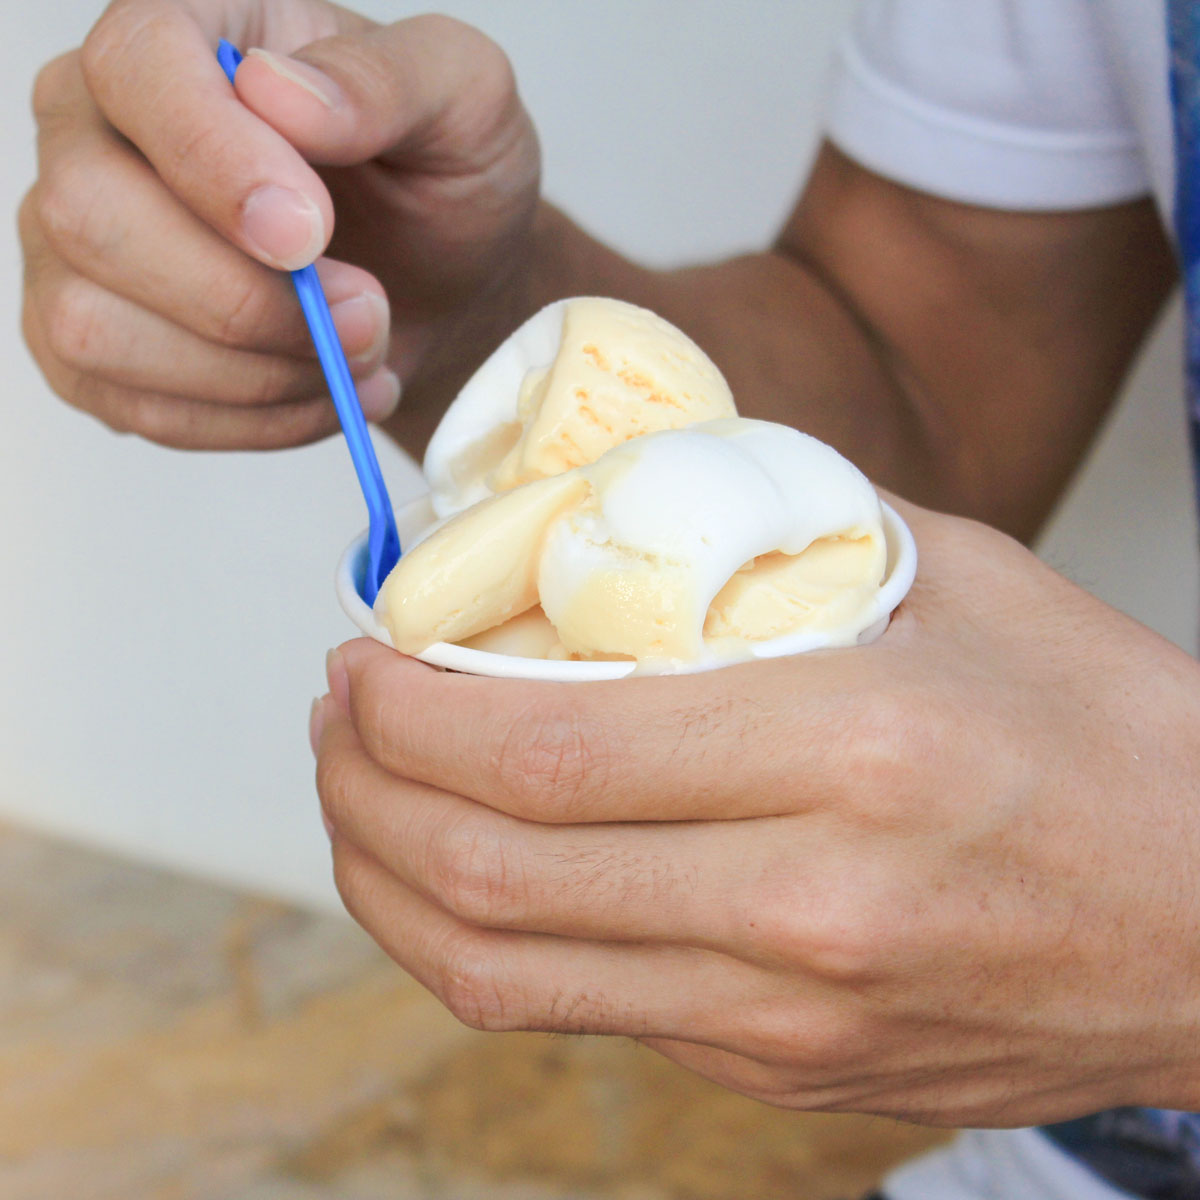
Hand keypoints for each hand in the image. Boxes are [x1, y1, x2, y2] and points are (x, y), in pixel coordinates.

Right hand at [21, 0, 538, 449]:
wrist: (440, 279)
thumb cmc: (439, 178)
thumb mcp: (465, 102)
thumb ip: (389, 78)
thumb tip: (278, 93)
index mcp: (182, 33)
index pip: (136, 69)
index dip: (214, 162)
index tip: (311, 235)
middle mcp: (96, 129)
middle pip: (93, 217)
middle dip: (246, 299)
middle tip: (368, 313)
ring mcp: (76, 245)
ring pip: (96, 329)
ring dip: (253, 375)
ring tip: (357, 355)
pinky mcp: (95, 348)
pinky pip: (138, 408)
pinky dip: (250, 422)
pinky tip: (322, 392)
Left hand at [312, 501, 1199, 1127]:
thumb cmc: (1102, 731)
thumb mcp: (949, 582)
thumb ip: (764, 550)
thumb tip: (600, 531)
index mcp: (847, 754)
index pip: (544, 750)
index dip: (407, 710)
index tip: (363, 656)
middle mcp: (804, 908)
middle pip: (488, 874)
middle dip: (362, 790)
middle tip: (339, 718)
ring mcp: (787, 1016)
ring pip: (502, 973)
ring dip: (389, 879)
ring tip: (363, 794)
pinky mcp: (782, 1071)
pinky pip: (578, 1013)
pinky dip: (480, 941)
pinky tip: (465, 868)